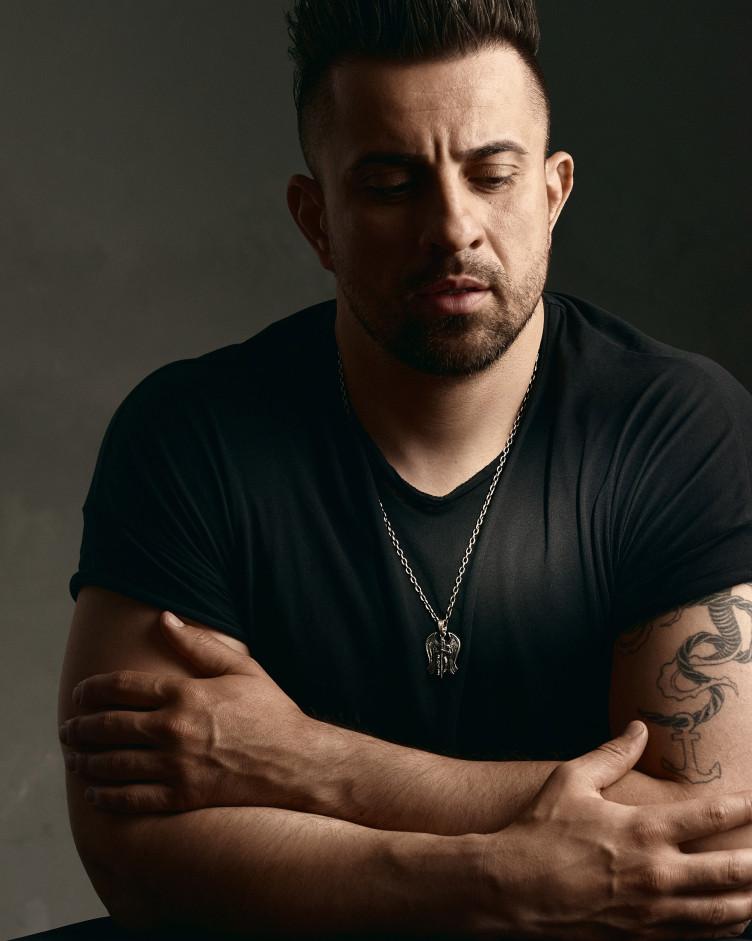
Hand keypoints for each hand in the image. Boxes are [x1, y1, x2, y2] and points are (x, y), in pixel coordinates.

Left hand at [60, 613, 321, 813]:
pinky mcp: (181, 798)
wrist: (295, 762)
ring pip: (112, 765)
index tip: (80, 693)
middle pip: (108, 727)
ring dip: (86, 761)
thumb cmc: (270, 711)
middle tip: (67, 728)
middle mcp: (174, 729)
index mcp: (185, 693)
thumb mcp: (240, 668)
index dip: (92, 690)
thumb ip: (198, 644)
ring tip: (75, 758)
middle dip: (80, 726)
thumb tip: (165, 618)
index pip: (121, 687)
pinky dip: (105, 796)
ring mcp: (176, 766)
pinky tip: (95, 792)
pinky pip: (130, 800)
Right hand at [480, 722, 751, 939]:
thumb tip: (640, 727)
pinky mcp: (643, 939)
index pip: (712, 815)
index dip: (747, 805)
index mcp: (642, 830)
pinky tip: (733, 919)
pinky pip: (698, 939)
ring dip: (750, 899)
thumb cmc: (539, 829)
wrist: (510, 889)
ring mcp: (653, 913)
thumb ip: (612, 754)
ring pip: (724, 913)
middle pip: (732, 872)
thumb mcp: (571, 780)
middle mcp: (657, 874)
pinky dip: (724, 930)